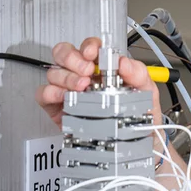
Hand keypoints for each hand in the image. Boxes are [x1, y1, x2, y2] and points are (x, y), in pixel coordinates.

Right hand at [35, 38, 161, 129]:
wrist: (135, 144)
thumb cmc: (138, 116)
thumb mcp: (146, 92)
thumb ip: (138, 74)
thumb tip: (124, 62)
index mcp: (102, 68)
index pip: (89, 47)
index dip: (88, 46)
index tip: (93, 53)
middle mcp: (82, 76)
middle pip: (65, 54)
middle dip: (73, 58)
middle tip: (87, 71)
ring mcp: (68, 91)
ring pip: (55, 72)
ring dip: (66, 77)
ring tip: (82, 88)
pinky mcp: (57, 108)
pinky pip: (44, 94)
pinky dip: (50, 92)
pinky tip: (64, 97)